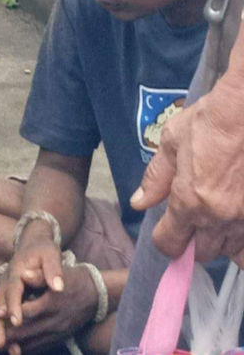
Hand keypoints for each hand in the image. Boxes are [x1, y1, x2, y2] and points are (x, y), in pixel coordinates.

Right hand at [0, 225, 63, 350]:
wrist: (32, 244)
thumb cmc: (42, 250)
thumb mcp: (50, 254)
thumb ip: (52, 270)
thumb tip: (58, 286)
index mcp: (16, 273)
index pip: (13, 291)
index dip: (13, 307)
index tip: (17, 321)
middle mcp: (6, 284)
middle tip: (0, 343)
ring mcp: (4, 291)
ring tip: (0, 347)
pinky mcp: (6, 298)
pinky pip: (1, 315)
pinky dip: (2, 329)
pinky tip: (8, 344)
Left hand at [0, 265, 97, 354]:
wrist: (97, 295)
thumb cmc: (73, 280)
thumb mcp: (58, 272)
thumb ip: (39, 275)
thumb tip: (23, 273)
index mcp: (52, 303)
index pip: (30, 311)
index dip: (13, 313)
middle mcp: (55, 321)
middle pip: (27, 331)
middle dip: (6, 335)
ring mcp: (58, 332)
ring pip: (32, 342)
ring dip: (11, 345)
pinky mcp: (60, 338)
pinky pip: (41, 347)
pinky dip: (25, 349)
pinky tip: (11, 350)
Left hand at [131, 16, 243, 264]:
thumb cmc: (209, 121)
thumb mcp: (172, 143)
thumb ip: (156, 179)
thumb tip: (139, 203)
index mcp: (189, 202)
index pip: (170, 243)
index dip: (165, 241)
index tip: (166, 232)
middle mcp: (219, 217)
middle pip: (202, 252)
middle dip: (193, 242)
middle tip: (193, 223)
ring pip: (233, 251)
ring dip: (221, 241)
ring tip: (217, 221)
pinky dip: (242, 239)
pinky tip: (236, 223)